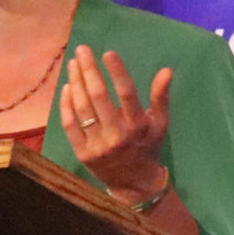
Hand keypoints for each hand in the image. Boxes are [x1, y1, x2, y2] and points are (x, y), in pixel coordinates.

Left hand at [61, 46, 172, 207]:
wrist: (134, 184)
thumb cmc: (148, 147)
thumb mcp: (160, 123)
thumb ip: (161, 97)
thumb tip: (167, 70)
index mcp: (138, 125)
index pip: (127, 93)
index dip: (117, 71)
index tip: (107, 53)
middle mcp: (117, 135)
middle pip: (99, 96)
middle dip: (89, 70)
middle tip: (82, 50)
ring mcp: (98, 145)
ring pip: (82, 108)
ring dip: (76, 82)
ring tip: (73, 63)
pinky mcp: (83, 153)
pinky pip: (70, 125)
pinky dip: (66, 104)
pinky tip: (67, 87)